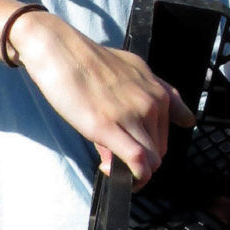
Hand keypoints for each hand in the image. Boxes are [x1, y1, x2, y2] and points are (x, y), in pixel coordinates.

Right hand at [11, 10, 194, 188]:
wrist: (63, 53)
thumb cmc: (92, 63)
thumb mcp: (129, 76)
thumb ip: (142, 103)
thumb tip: (142, 130)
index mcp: (158, 91)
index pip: (166, 134)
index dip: (151, 149)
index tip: (135, 152)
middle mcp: (152, 103)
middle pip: (159, 151)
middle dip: (139, 163)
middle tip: (114, 157)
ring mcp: (132, 115)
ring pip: (151, 161)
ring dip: (134, 173)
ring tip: (110, 163)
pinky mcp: (108, 127)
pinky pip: (137, 160)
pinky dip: (132, 176)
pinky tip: (111, 170)